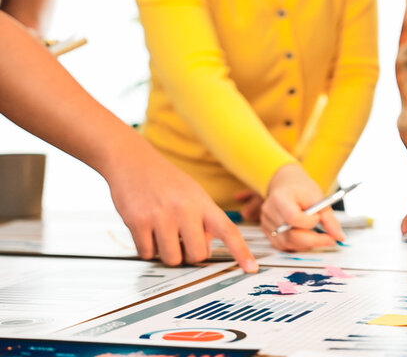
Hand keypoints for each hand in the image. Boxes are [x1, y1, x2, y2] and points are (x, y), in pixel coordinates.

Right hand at [105, 154, 257, 271]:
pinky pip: (147, 254)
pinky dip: (147, 249)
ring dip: (167, 253)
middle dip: (190, 253)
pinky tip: (147, 231)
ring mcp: (161, 216)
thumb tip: (206, 248)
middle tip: (182, 240)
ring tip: (163, 233)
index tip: (252, 268)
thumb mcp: (193, 194)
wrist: (132, 160)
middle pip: (198, 255)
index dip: (241, 252)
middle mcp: (184, 209)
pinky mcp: (137, 222)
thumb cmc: (165, 180)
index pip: (228, 230)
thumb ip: (204, 220)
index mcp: (202, 203)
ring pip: (172, 259)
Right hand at [260, 164, 343, 250]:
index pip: (293, 218)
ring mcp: (266, 223)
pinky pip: (284, 245)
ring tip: (319, 236)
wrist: (285, 183)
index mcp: (279, 198)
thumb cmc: (300, 188)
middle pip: (290, 235)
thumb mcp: (318, 197)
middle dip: (313, 240)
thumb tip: (338, 236)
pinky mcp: (268, 232)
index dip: (309, 222)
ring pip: (288, 243)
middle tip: (330, 239)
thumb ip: (329, 219)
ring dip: (307, 243)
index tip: (319, 218)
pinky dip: (298, 244)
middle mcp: (269, 212)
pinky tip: (307, 237)